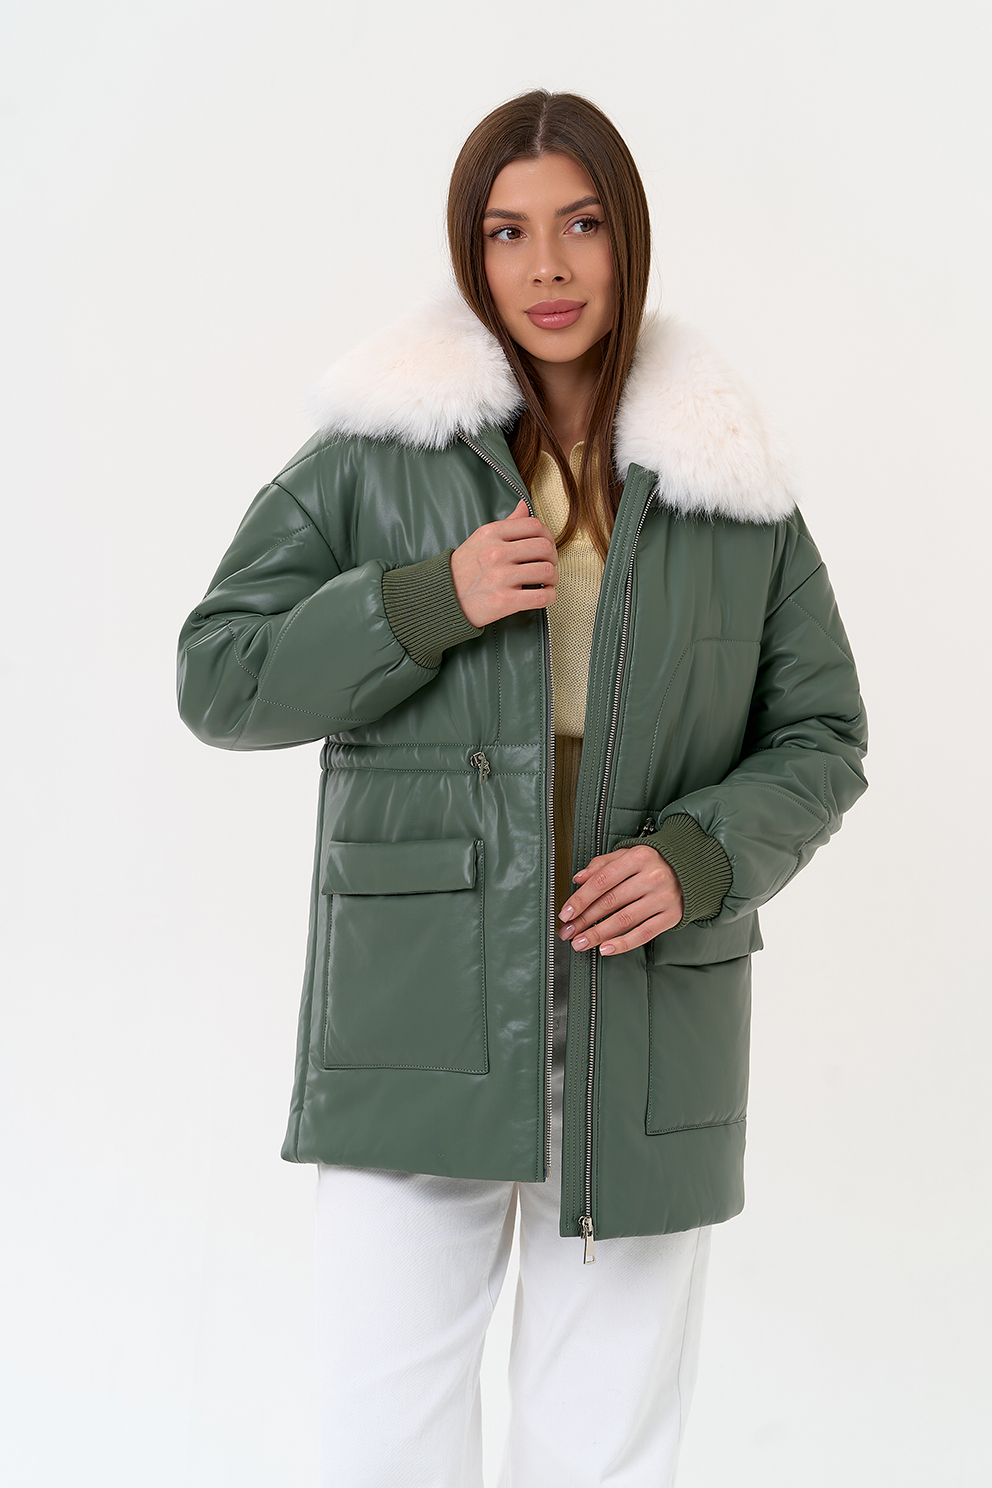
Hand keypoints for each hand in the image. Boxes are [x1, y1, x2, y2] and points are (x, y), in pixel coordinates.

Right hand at [451, 499, 557, 627]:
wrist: (443, 599)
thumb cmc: (463, 569)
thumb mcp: (480, 540)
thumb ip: (506, 524)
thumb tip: (524, 505)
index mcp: (491, 534)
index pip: (534, 526)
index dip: (548, 535)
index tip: (547, 545)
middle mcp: (496, 553)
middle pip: (544, 548)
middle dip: (553, 557)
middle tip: (549, 564)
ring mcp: (500, 577)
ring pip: (546, 571)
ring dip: (553, 578)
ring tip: (547, 582)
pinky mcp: (504, 601)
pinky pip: (541, 597)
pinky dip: (550, 596)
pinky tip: (545, 595)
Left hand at [558, 845, 683, 954]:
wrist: (692, 870)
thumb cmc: (654, 862)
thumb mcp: (629, 854)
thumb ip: (602, 864)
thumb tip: (579, 879)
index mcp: (638, 857)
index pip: (602, 880)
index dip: (581, 899)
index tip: (566, 913)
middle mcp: (652, 877)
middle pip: (611, 902)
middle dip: (585, 920)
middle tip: (567, 932)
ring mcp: (663, 898)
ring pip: (624, 920)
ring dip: (598, 934)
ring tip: (581, 943)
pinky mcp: (671, 916)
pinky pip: (643, 934)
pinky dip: (622, 943)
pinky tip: (605, 949)